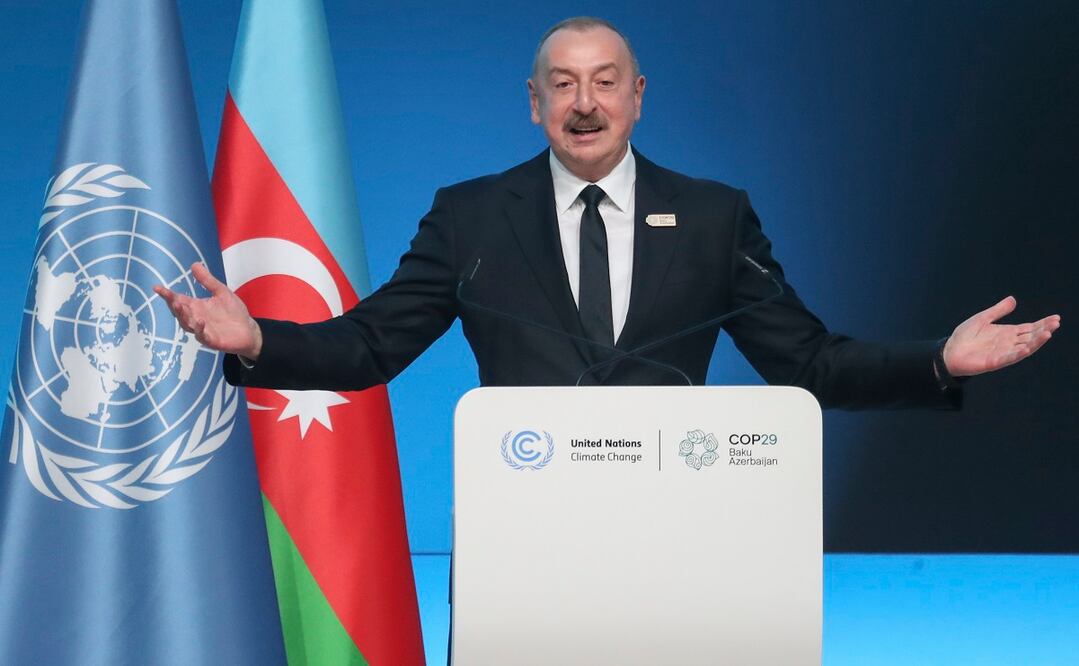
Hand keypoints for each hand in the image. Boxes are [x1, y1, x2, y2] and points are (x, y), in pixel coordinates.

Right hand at [153, 262, 262, 359]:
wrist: (249, 330)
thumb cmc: (233, 312)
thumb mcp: (221, 292)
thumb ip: (208, 281)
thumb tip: (194, 264)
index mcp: (196, 306)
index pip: (178, 299)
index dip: (167, 295)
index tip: (157, 287)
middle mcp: (195, 318)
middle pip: (179, 312)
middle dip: (173, 304)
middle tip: (169, 296)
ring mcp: (202, 330)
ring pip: (187, 324)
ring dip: (183, 315)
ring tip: (179, 305)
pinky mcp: (211, 340)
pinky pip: (202, 335)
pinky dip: (199, 329)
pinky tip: (200, 321)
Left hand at [943, 296, 1059, 376]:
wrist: (949, 352)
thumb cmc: (965, 337)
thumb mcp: (982, 319)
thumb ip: (998, 311)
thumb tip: (1013, 299)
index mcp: (1007, 333)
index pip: (1029, 328)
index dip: (1042, 323)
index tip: (1056, 318)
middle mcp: (1008, 343)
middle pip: (1030, 337)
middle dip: (1043, 330)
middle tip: (1056, 323)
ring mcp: (1002, 353)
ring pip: (1024, 348)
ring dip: (1036, 342)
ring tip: (1047, 333)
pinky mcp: (993, 362)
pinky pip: (1008, 358)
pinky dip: (1017, 354)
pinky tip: (1026, 348)